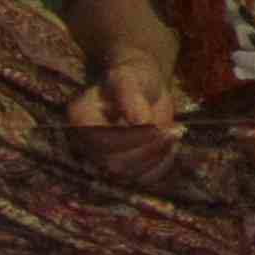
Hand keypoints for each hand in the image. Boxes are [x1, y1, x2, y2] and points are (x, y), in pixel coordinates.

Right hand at [64, 51, 185, 177]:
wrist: (145, 87)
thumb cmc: (134, 76)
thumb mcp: (130, 75)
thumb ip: (130, 95)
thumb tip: (138, 121)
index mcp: (81, 117)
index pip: (100, 141)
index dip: (130, 139)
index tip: (156, 126)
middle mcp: (87, 142)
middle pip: (114, 163)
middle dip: (148, 150)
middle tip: (172, 131)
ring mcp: (105, 157)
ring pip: (130, 174)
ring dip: (157, 158)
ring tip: (173, 134)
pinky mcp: (126, 165)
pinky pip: (143, 179)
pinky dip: (162, 166)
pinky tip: (171, 147)